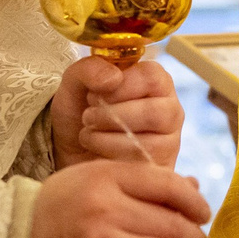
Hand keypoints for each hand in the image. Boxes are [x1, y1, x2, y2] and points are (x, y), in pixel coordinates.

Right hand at [29, 161, 210, 237]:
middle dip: (195, 236)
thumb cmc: (60, 204)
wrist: (12, 237)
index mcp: (107, 177)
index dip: (196, 203)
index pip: (170, 187)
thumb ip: (144, 181)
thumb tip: (194, 190)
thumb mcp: (98, 177)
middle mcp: (106, 210)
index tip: (203, 213)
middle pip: (174, 225)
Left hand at [51, 57, 183, 169]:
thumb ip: (89, 69)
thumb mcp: (74, 83)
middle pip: (157, 113)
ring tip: (88, 134)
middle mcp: (169, 110)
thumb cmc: (78, 112)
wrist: (69, 151)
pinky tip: (96, 152)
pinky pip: (142, 166)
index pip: (152, 77)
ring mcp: (169, 142)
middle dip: (113, 116)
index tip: (94, 95)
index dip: (121, 87)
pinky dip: (111, 157)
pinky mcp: (160, 168)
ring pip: (150, 143)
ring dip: (108, 138)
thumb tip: (114, 78)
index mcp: (155, 82)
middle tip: (88, 116)